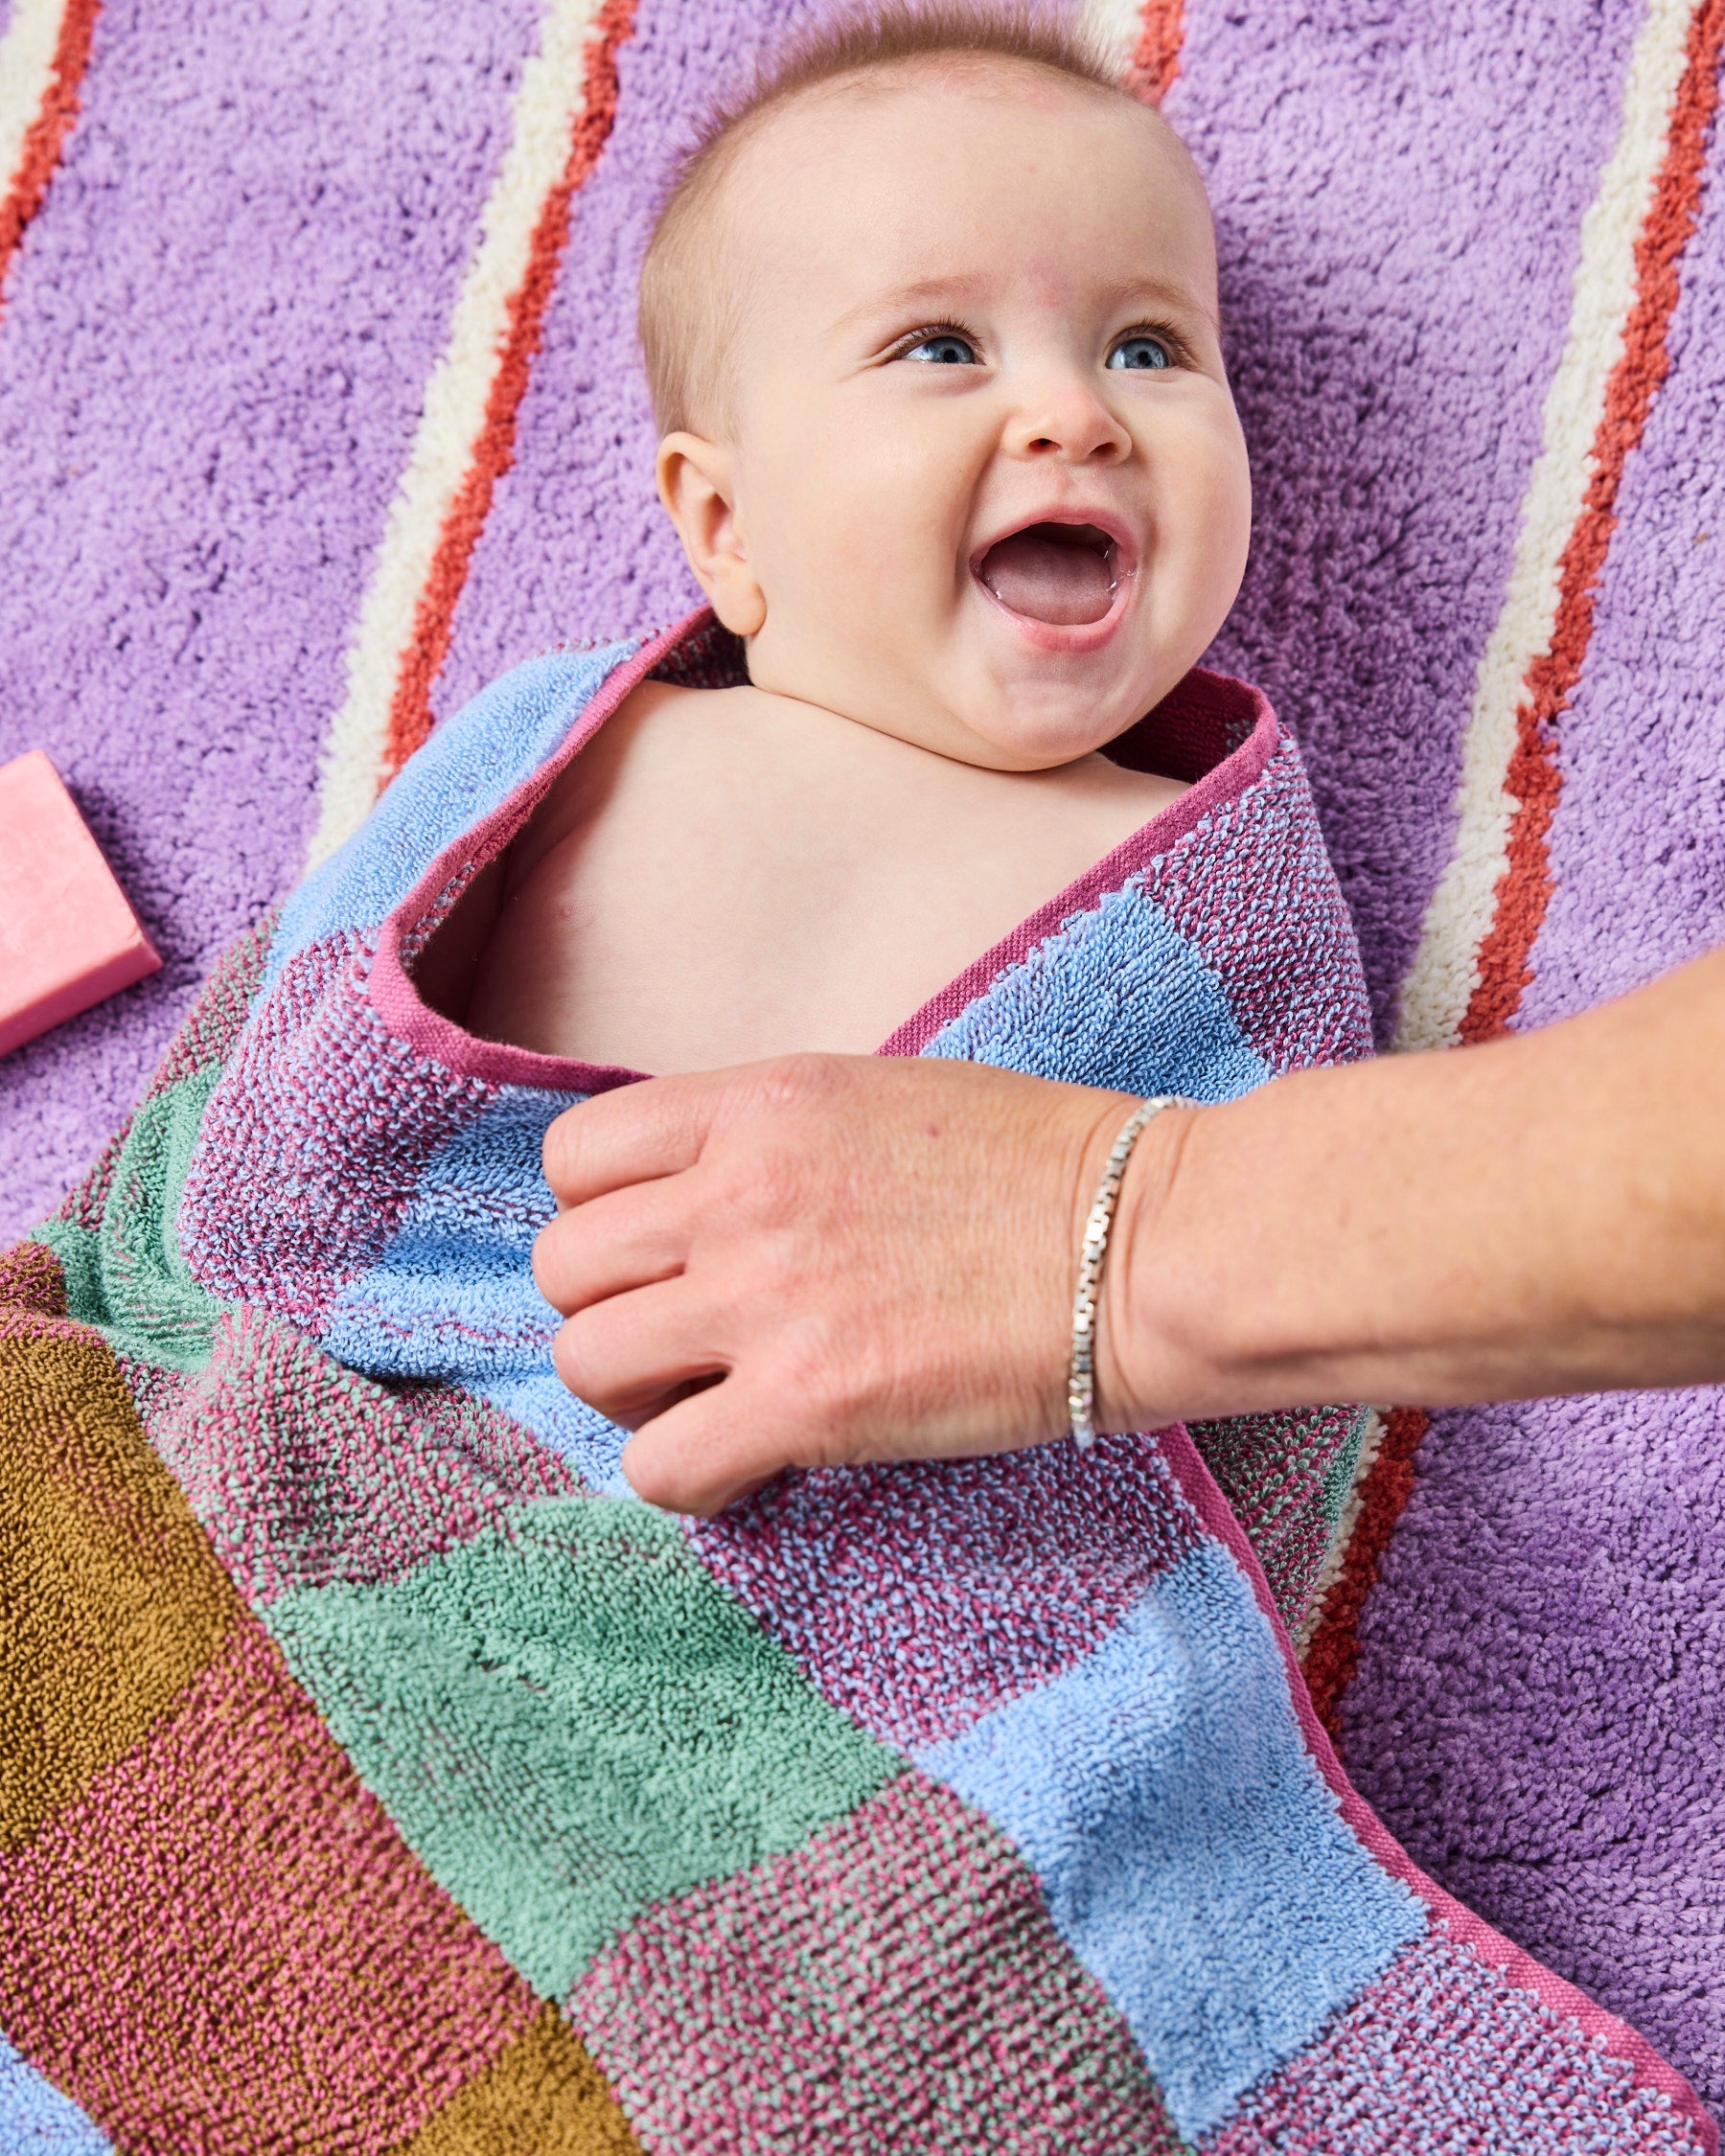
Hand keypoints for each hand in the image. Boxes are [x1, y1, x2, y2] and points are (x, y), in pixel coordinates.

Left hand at [532, 1054, 1169, 1512]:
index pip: (576, 1161)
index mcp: (760, 1104)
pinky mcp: (810, 1404)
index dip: (602, 1218)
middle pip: (564, 1270)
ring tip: (715, 1399)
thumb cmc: (1047, 1169)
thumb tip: (696, 1207)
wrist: (1151, 1244)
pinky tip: (750, 1460)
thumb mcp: (883, 1099)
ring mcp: (767, 1299)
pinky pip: (658, 1467)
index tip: (660, 1252)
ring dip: (638, 1395)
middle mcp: (739, 1193)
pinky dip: (687, 1476)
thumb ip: (771, 1141)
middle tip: (689, 1338)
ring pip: (586, 1366)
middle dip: (612, 1311)